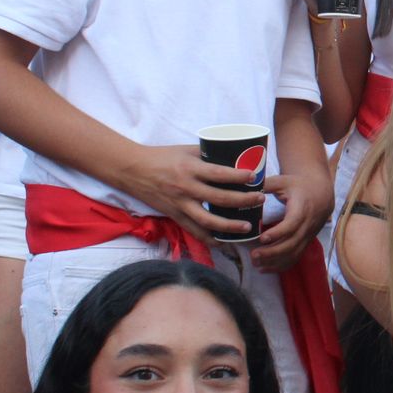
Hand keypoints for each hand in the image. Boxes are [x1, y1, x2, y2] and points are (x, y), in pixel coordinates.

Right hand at [124, 144, 264, 241]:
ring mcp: (180, 205)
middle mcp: (186, 188)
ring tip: (247, 227)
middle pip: (219, 198)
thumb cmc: (162, 157)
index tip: (253, 177)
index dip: (237, 176)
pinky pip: (193, 230)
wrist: (133, 170)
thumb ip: (209, 154)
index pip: (218, 174)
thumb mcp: (187, 150)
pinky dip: (209, 238)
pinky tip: (223, 242)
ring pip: (208, 220)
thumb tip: (234, 156)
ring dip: (229, 226)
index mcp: (190, 169)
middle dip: (243, 200)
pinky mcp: (174, 215)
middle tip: (260, 200)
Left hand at [250, 169, 334, 269]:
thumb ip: (266, 184)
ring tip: (255, 262)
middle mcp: (307, 225)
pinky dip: (280, 266)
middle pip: (292, 243)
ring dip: (274, 261)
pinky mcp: (305, 243)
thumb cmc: (299, 186)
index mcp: (302, 208)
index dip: (279, 233)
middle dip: (273, 252)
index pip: (292, 224)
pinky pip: (295, 258)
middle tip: (253, 254)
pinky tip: (263, 268)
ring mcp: (307, 236)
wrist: (321, 194)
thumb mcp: (284, 181)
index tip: (262, 238)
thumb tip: (245, 185)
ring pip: (294, 253)